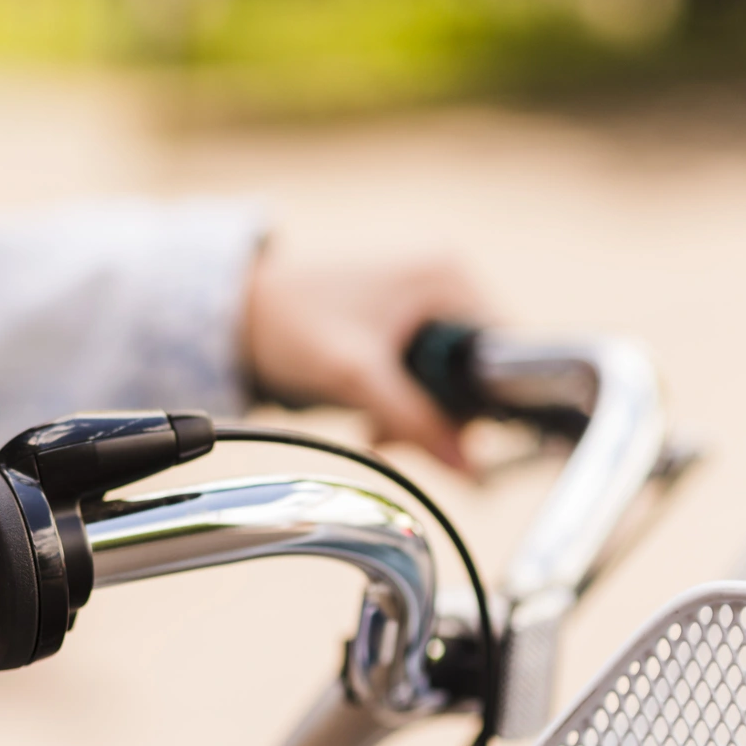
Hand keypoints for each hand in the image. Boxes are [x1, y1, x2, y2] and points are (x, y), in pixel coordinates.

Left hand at [244, 243, 486, 469]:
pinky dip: (405, 404)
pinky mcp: (405, 325)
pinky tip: (374, 417)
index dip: (491, 401)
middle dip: (444, 415)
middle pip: (481, 370)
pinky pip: (428, 377)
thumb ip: (414, 420)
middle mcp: (448, 282)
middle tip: (399, 437)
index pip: (508, 350)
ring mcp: (427, 302)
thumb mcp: (356, 375)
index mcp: (449, 276)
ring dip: (420, 416)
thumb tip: (470, 468)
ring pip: (454, 381)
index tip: (464, 438)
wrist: (238, 314)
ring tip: (376, 428)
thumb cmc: (289, 323)